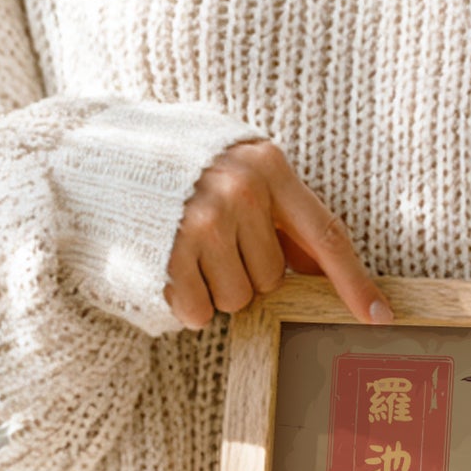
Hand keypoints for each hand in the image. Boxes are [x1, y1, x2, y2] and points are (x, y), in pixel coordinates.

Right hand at [165, 139, 391, 329]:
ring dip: (215, 289)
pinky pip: (200, 312)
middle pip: (273, 278)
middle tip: (210, 242)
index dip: (355, 281)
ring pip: (239, 300)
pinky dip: (186, 303)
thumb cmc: (174, 165)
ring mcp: (203, 223)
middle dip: (246, 272)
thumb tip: (320, 266)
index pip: (326, 235)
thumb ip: (279, 211)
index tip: (380, 317)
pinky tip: (167, 267)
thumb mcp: (234, 167)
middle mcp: (241, 192)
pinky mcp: (169, 254)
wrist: (90, 153)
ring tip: (184, 250)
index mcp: (268, 166)